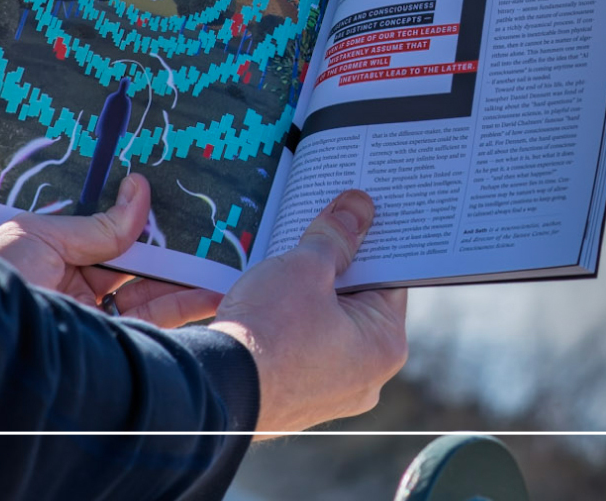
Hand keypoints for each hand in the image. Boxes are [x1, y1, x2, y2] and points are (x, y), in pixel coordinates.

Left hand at [0, 173, 221, 327]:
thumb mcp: (39, 234)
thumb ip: (96, 224)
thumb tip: (137, 191)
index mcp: (52, 262)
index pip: (107, 240)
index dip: (139, 224)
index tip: (169, 208)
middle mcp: (73, 294)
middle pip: (134, 267)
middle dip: (171, 251)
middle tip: (205, 233)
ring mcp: (92, 322)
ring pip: (150, 296)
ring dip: (186, 280)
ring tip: (218, 262)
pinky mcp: (111, 347)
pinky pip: (155, 325)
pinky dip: (187, 309)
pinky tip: (210, 293)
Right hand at [208, 190, 407, 433]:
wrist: (216, 391)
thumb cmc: (270, 331)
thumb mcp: (306, 267)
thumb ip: (336, 235)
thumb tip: (358, 206)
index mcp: (385, 344)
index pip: (390, 278)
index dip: (372, 242)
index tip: (360, 215)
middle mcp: (367, 376)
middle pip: (358, 302)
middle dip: (337, 266)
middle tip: (321, 229)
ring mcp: (331, 392)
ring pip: (327, 325)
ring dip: (309, 294)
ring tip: (287, 261)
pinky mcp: (296, 399)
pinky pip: (303, 349)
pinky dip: (291, 324)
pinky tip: (269, 299)